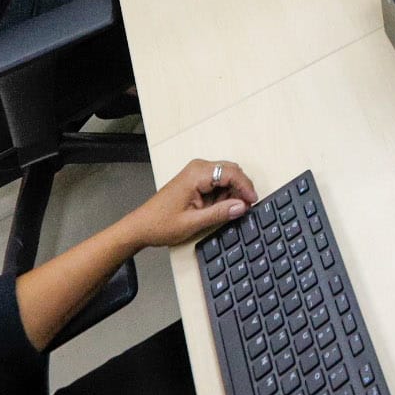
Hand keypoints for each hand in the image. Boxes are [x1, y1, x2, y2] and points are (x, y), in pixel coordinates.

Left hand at [117, 159, 257, 248]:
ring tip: (230, 211)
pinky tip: (220, 208)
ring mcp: (196, 173)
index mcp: (196, 174)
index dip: (245, 187)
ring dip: (232, 192)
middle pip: (231, 171)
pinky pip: (217, 182)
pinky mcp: (195, 180)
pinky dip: (224, 194)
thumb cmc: (161, 224)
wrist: (140, 227)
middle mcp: (197, 168)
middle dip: (241, 189)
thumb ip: (220, 213)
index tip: (253, 202)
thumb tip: (242, 206)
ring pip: (226, 176)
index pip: (231, 172)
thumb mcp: (193, 222)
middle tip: (245, 208)